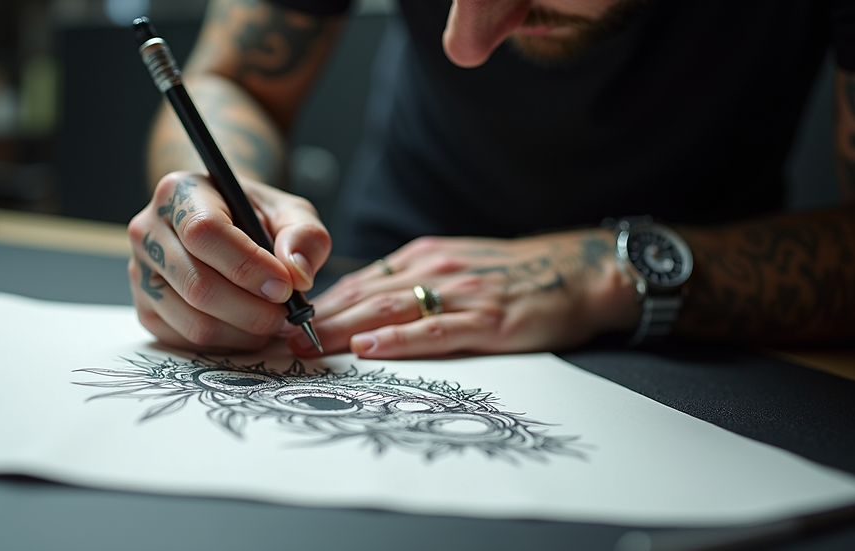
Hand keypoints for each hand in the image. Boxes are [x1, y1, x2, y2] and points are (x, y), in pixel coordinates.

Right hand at [128, 171, 330, 351]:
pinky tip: (248, 327)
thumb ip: (304, 235)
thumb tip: (296, 274)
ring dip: (245, 332)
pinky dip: (228, 344)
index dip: (249, 266)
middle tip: (288, 314)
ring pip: (194, 323)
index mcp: (179, 193)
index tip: (286, 286)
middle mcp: (148, 231)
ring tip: (273, 321)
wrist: (225, 225)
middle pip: (198, 286)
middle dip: (254, 310)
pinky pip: (188, 342)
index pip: (204, 233)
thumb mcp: (289, 211)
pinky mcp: (146, 310)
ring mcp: (141, 273)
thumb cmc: (255, 216)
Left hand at [289, 230, 639, 357]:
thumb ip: (411, 284)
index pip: (358, 282)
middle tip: (278, 338)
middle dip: (317, 318)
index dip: (317, 302)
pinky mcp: (488, 319)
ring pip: (389, 310)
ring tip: (306, 345)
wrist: (576, 270)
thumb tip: (361, 310)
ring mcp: (460, 293)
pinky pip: (436, 329)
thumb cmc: (512, 274)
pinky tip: (371, 348)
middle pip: (363, 295)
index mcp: (422, 257)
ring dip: (342, 329)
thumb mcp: (454, 266)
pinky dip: (400, 339)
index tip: (283, 320)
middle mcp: (434, 269)